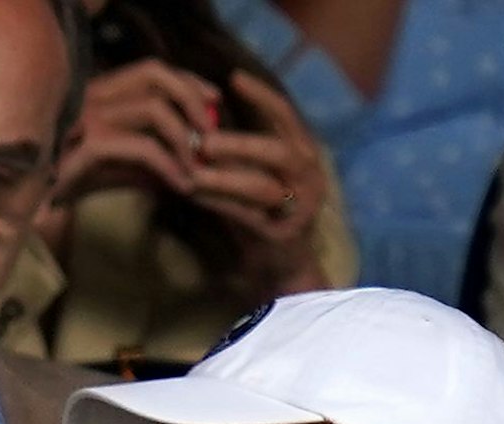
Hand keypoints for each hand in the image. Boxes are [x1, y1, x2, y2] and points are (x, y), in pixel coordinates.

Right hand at [48, 58, 218, 207]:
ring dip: (184, 138)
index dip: (186, 80)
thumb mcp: (107, 175)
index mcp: (93, 94)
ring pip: (153, 108)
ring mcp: (84, 116)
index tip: (213, 101)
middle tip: (212, 133)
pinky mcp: (84, 145)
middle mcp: (88, 95)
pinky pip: (140, 146)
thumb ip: (140, 168)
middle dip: (192, 98)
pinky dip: (169, 165)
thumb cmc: (56, 191)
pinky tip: (181, 186)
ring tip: (197, 168)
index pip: (148, 70)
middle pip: (154, 74)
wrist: (16, 210)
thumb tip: (178, 171)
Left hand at [187, 70, 329, 295]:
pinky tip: (194, 196)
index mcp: (304, 153)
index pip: (286, 115)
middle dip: (239, 143)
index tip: (234, 78)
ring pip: (263, 187)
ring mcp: (300, 208)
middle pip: (277, 151)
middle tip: (204, 142)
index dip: (261, 95)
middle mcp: (309, 177)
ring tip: (194, 173)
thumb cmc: (264, 212)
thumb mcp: (255, 172)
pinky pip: (248, 216)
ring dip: (224, 178)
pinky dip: (219, 205)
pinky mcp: (282, 235)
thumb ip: (238, 149)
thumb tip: (200, 116)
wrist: (282, 265)